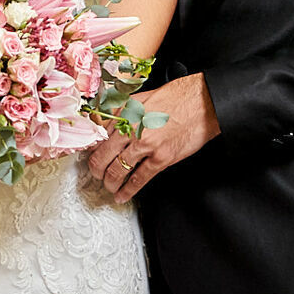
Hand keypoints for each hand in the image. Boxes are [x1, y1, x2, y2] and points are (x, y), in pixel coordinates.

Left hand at [87, 73, 220, 202]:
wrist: (202, 102)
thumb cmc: (176, 97)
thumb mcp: (141, 98)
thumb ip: (121, 111)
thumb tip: (105, 123)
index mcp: (125, 113)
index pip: (98, 137)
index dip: (91, 150)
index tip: (90, 156)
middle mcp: (131, 129)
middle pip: (102, 157)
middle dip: (96, 170)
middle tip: (96, 175)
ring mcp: (146, 145)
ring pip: (117, 170)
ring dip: (110, 183)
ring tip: (109, 187)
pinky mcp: (161, 158)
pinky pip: (138, 179)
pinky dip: (128, 190)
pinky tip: (123, 196)